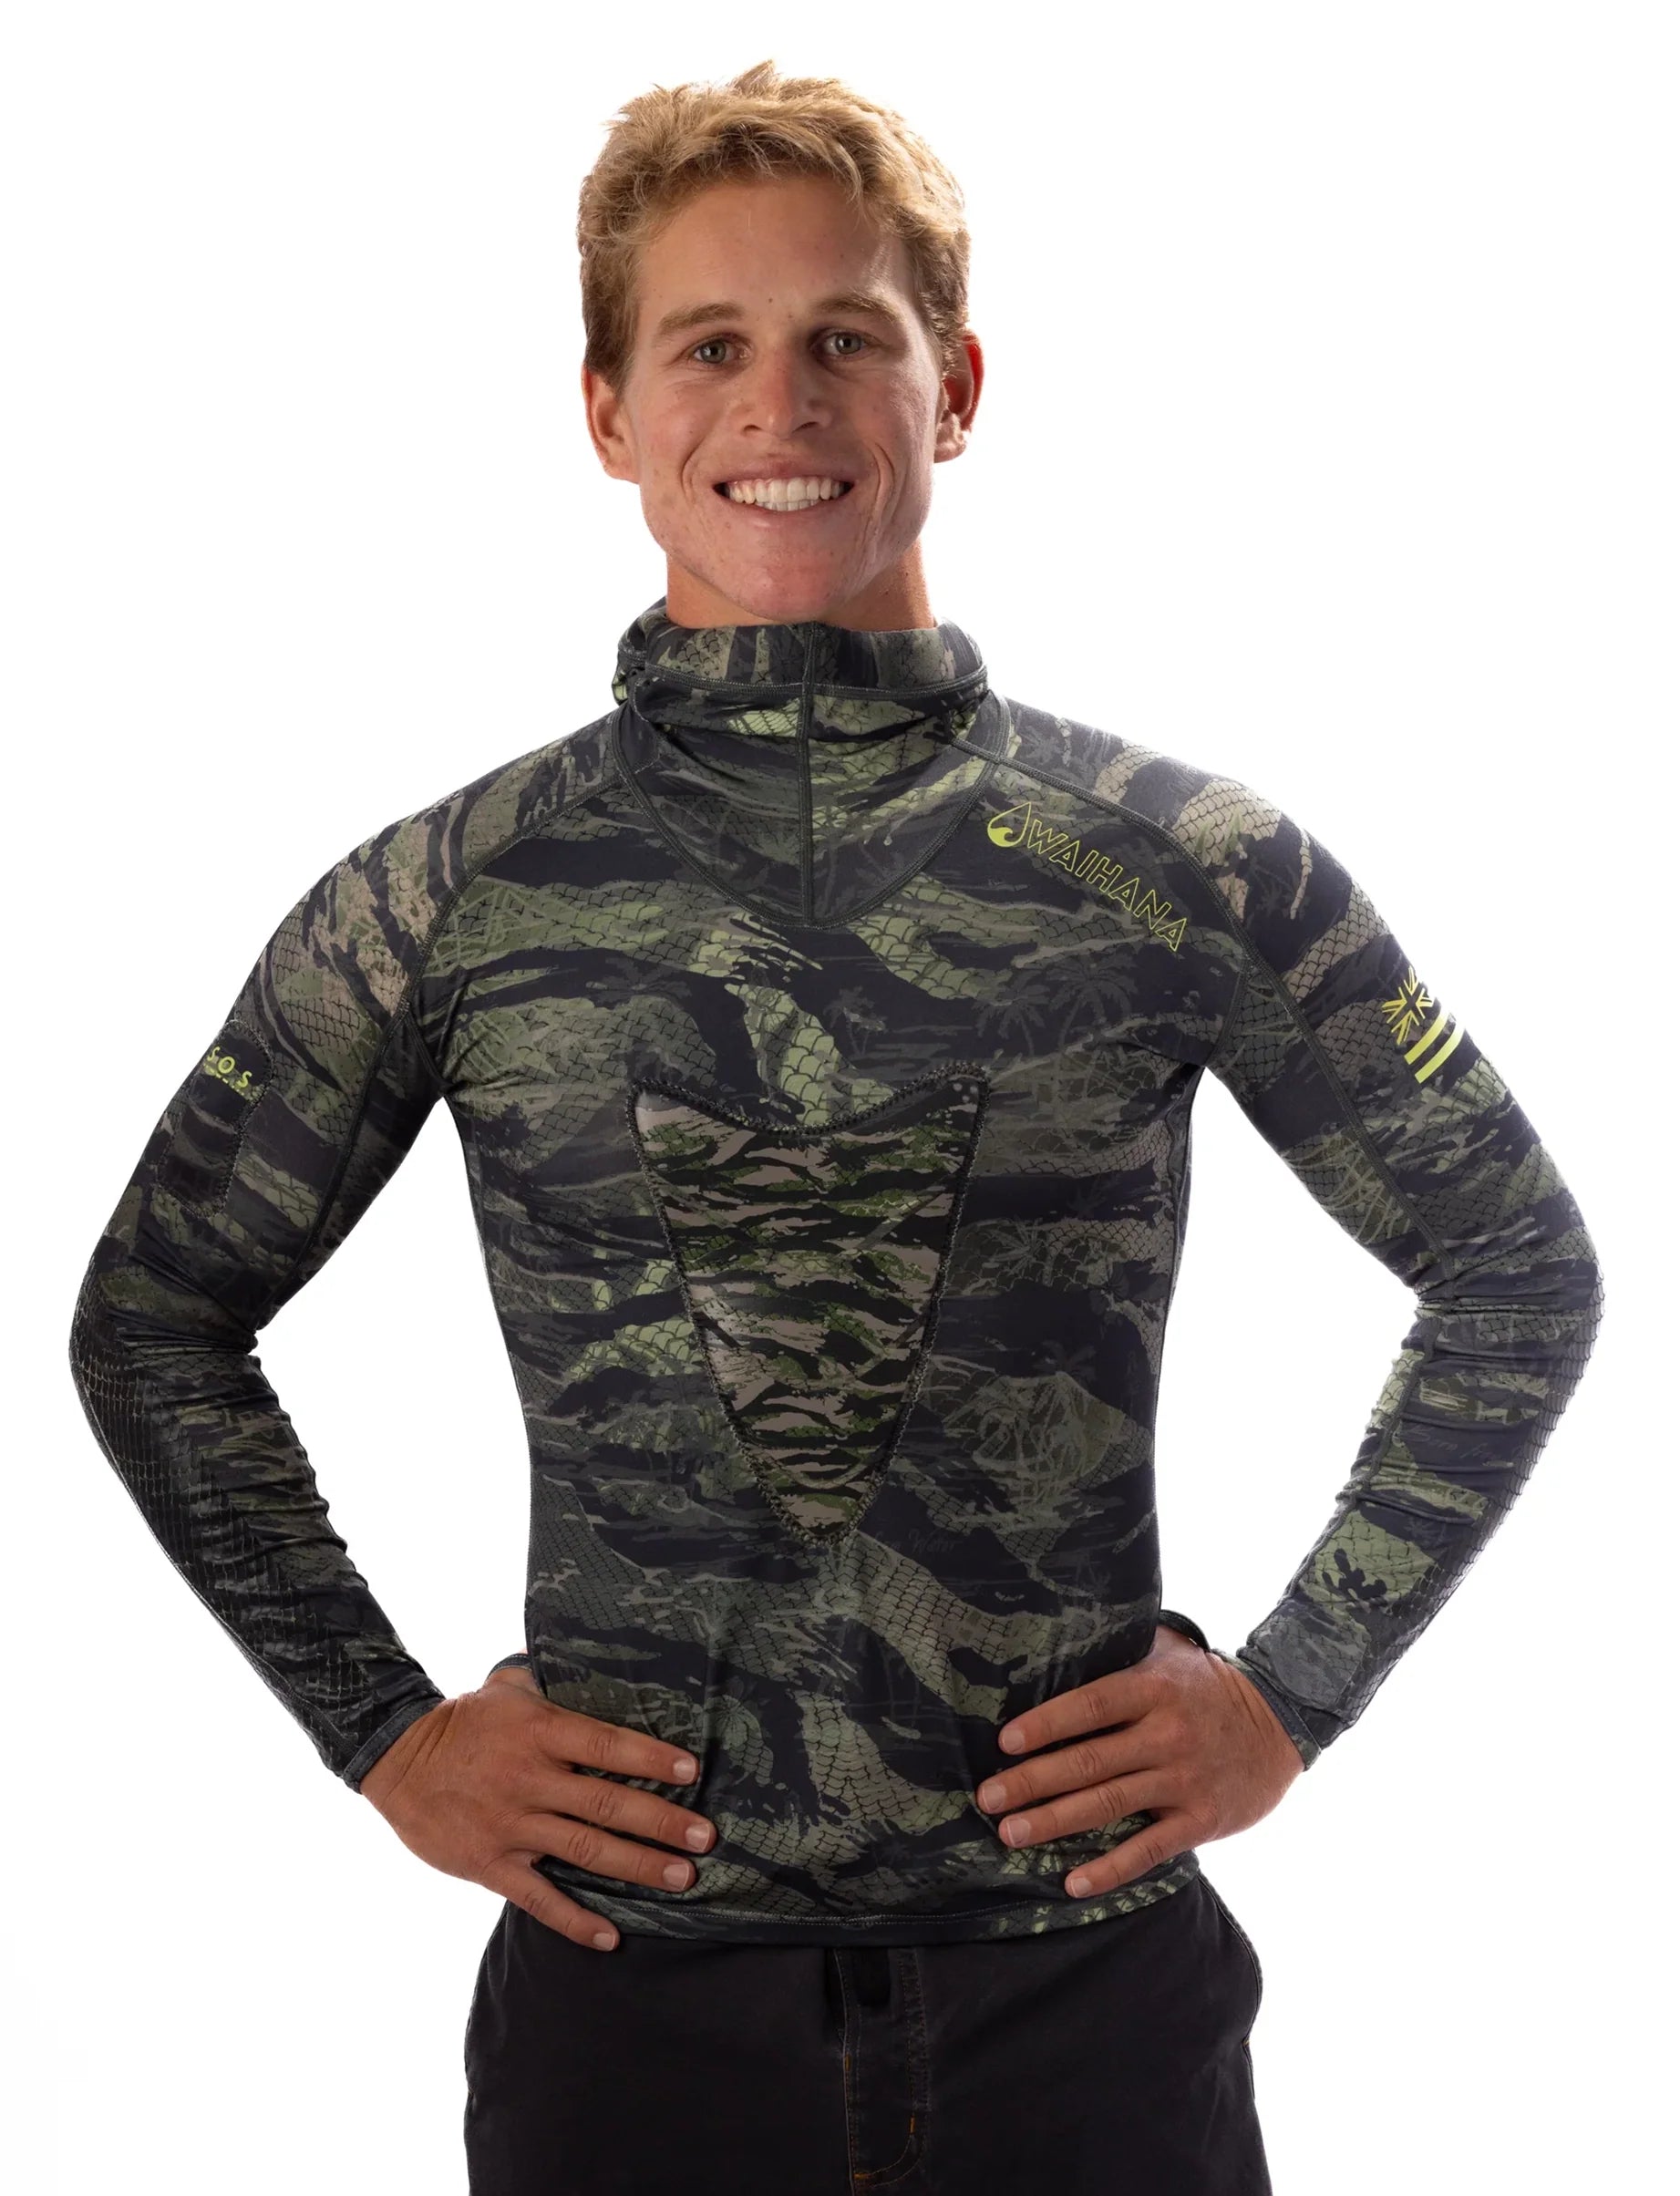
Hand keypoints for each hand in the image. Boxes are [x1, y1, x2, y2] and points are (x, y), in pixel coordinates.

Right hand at [359, 1662, 714, 1951]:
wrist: (398, 1759)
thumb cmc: (466, 1719)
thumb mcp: (509, 1686)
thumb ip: (554, 1681)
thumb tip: (598, 1662)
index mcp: (539, 1733)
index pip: (605, 1745)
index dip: (650, 1758)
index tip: (692, 1771)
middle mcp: (529, 1779)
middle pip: (605, 1804)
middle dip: (660, 1822)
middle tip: (704, 1838)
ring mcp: (510, 1825)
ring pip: (583, 1850)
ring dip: (637, 1867)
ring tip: (681, 1878)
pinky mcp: (489, 1864)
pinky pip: (538, 1898)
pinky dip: (575, 1920)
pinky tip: (610, 1938)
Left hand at [975, 1624, 1301, 1899]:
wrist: (1282, 1720)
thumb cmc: (1205, 1685)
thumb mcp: (1168, 1653)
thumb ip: (1120, 1651)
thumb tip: (1055, 1642)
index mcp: (1153, 1689)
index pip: (1089, 1706)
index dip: (1045, 1724)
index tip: (1004, 1742)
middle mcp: (1166, 1734)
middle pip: (1089, 1761)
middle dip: (1032, 1781)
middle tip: (987, 1797)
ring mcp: (1184, 1779)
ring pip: (1109, 1804)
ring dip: (1055, 1822)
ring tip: (1011, 1834)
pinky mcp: (1201, 1819)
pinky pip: (1149, 1849)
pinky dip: (1110, 1868)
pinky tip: (1073, 1883)